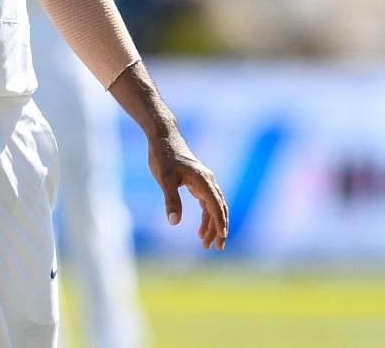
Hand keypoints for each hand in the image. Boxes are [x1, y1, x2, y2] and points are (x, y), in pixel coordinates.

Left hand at [148, 132, 228, 250]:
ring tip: (205, 244)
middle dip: (219, 229)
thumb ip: (171, 200)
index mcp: (203, 180)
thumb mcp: (164, 179)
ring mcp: (204, 181)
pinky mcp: (198, 182)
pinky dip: (206, 217)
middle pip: (219, 208)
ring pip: (213, 207)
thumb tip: (174, 222)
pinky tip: (201, 229)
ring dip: (211, 225)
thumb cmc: (163, 156)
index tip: (221, 239)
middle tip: (216, 248)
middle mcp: (208, 181)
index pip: (215, 205)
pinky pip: (207, 203)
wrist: (163, 136)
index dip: (219, 223)